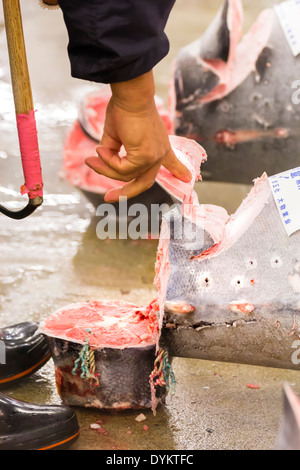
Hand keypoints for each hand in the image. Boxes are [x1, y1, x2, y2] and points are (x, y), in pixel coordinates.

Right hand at [85, 71, 191, 201]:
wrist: (130, 96)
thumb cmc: (123, 109)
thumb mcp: (116, 136)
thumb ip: (113, 154)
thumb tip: (100, 164)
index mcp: (157, 145)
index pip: (170, 161)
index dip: (177, 170)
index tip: (186, 178)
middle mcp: (159, 153)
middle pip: (144, 182)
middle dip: (125, 193)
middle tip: (108, 198)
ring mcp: (153, 157)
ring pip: (125, 176)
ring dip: (105, 168)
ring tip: (91, 158)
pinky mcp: (145, 157)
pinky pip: (122, 169)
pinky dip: (107, 161)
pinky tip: (100, 150)